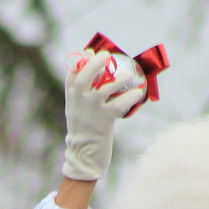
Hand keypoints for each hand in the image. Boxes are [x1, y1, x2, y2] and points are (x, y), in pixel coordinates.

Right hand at [61, 50, 146, 181]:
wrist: (84, 156)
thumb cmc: (85, 133)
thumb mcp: (78, 113)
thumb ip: (83, 97)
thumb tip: (98, 78)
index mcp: (71, 100)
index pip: (71, 76)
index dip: (79, 62)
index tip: (88, 52)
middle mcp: (79, 104)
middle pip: (84, 78)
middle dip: (94, 64)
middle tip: (106, 56)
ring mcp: (91, 112)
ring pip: (103, 90)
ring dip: (117, 80)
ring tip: (127, 75)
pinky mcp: (104, 122)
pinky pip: (119, 105)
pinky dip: (130, 97)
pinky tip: (137, 93)